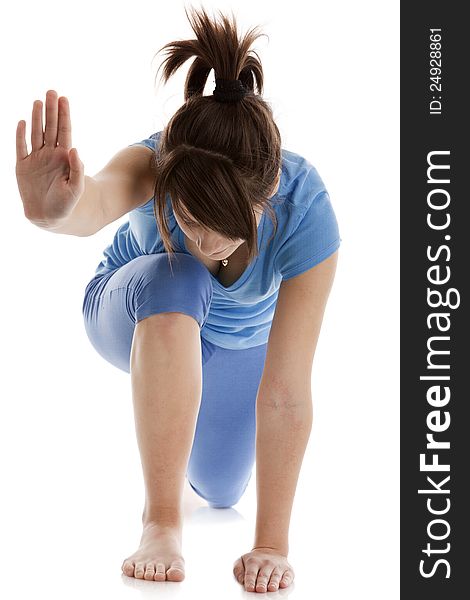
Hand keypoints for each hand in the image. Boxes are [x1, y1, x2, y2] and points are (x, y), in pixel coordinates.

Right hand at [15, 90, 84, 226]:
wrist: (49, 217)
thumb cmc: (67, 204)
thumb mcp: (76, 188)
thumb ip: (77, 169)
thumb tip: (74, 149)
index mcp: (64, 158)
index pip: (64, 132)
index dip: (64, 115)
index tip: (64, 99)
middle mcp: (50, 155)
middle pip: (51, 128)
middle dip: (51, 110)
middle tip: (51, 92)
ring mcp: (36, 159)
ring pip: (36, 133)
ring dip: (36, 118)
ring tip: (38, 101)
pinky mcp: (22, 167)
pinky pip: (20, 147)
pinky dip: (20, 135)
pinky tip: (21, 122)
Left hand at [233, 547, 294, 592]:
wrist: (270, 549)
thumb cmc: (254, 560)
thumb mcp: (242, 561)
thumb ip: (238, 571)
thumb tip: (241, 580)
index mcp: (253, 562)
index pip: (251, 573)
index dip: (250, 581)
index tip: (249, 588)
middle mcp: (266, 564)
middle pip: (263, 576)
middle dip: (262, 583)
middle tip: (260, 590)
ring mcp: (277, 567)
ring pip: (275, 576)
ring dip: (274, 582)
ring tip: (272, 588)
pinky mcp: (288, 570)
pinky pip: (288, 575)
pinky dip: (286, 580)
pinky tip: (283, 583)